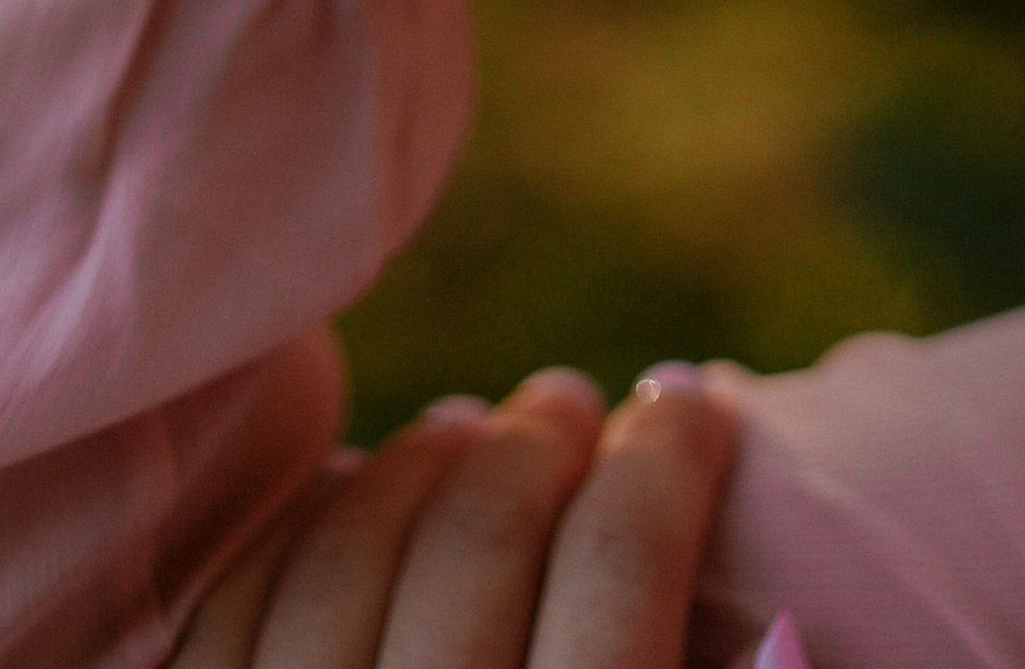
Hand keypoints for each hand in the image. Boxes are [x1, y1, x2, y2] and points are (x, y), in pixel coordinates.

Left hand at [178, 369, 735, 668]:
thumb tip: (784, 625)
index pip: (623, 561)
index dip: (671, 457)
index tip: (692, 399)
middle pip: (484, 533)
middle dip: (543, 438)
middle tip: (572, 400)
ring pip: (354, 544)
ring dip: (425, 463)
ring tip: (469, 432)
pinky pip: (241, 598)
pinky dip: (308, 524)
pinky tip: (355, 497)